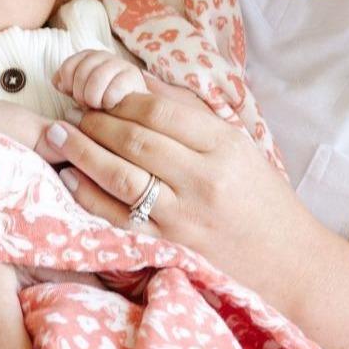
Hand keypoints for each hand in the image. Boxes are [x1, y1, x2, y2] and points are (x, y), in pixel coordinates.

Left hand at [39, 80, 332, 319]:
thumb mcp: (240, 147)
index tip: (102, 96)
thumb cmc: (262, 200)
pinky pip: (118, 217)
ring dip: (83, 152)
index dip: (122, 100)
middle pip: (136, 140)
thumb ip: (191, 116)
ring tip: (59, 135)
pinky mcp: (169, 247)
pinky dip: (88, 195)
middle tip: (75, 113)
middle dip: (96, 122)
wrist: (289, 265)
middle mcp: (204, 179)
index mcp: (225, 146)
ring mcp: (184, 216)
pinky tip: (70, 176)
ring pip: (121, 176)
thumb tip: (139, 83)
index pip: (161, 111)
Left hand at [53, 50, 146, 109]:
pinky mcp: (133, 76)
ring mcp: (120, 64)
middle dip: (80, 94)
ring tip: (98, 106)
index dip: (67, 84)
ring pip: (97, 78)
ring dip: (93, 98)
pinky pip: (113, 88)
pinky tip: (110, 106)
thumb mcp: (79, 92)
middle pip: (82, 72)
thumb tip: (58, 83)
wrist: (131, 110)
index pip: (68, 66)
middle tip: (86, 104)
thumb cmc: (100, 101)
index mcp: (87, 57)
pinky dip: (108, 101)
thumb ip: (65, 85)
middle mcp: (104, 56)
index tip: (72, 96)